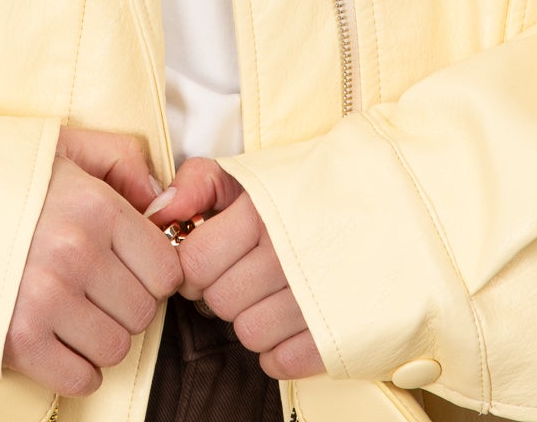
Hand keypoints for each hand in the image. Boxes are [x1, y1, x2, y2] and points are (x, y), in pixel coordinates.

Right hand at [3, 126, 183, 397]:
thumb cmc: (3, 181)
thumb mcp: (63, 147)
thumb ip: (121, 159)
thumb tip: (162, 201)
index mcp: (95, 205)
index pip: (167, 269)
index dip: (152, 272)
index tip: (128, 267)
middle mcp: (76, 252)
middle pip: (144, 312)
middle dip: (125, 304)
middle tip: (95, 289)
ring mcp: (47, 299)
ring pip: (116, 348)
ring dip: (100, 337)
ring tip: (72, 312)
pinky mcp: (19, 341)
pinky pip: (81, 378)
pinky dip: (76, 369)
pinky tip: (58, 341)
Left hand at [144, 155, 324, 379]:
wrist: (377, 205)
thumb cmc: (299, 193)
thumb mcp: (246, 174)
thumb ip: (196, 183)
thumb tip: (159, 214)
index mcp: (261, 213)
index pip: (194, 263)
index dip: (192, 265)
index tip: (207, 257)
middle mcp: (287, 254)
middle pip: (219, 302)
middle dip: (222, 290)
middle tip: (243, 271)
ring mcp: (315, 296)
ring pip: (249, 334)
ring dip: (251, 319)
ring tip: (268, 292)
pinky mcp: (337, 331)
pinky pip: (283, 362)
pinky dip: (280, 348)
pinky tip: (287, 319)